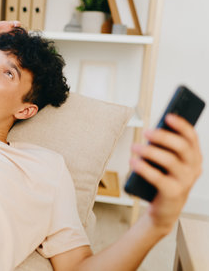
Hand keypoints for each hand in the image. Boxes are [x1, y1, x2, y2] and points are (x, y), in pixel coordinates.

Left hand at [130, 114, 202, 232]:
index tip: (168, 116)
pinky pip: (158, 178)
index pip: (192, 137)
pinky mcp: (173, 193)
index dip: (181, 125)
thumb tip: (153, 131)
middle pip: (182, 147)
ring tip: (134, 146)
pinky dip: (143, 168)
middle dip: (163, 136)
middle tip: (146, 131)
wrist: (165, 209)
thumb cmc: (164, 179)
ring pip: (169, 161)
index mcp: (194, 157)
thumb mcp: (167, 162)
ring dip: (149, 151)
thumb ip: (165, 148)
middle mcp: (194, 168)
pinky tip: (133, 162)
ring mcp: (185, 181)